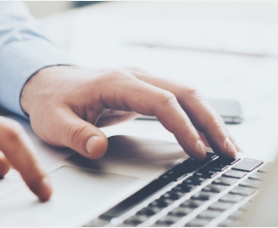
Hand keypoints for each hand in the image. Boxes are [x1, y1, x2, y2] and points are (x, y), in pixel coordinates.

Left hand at [20, 66, 240, 159]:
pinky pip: (181, 101)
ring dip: (211, 120)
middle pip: (186, 94)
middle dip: (212, 123)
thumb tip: (98, 147)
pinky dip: (200, 118)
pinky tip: (211, 137)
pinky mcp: (147, 91)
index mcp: (118, 82)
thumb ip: (77, 135)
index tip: (198, 151)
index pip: (162, 102)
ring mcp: (144, 81)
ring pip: (189, 95)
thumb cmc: (52, 101)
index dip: (183, 127)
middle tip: (230, 152)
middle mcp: (137, 77)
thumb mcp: (54, 123)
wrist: (47, 82)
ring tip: (230, 148)